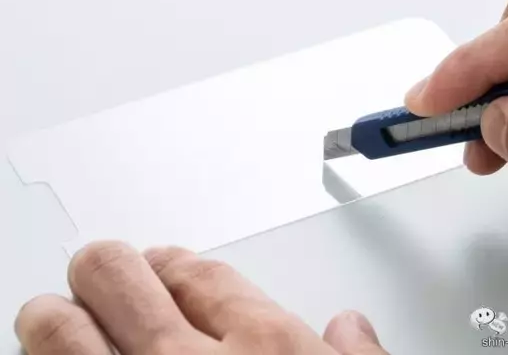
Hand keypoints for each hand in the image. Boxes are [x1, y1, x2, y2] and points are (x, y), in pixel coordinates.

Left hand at [15, 241, 387, 354]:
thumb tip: (351, 328)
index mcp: (266, 348)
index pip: (199, 273)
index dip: (172, 262)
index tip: (161, 262)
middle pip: (117, 276)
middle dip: (105, 270)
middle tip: (103, 275)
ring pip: (57, 330)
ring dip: (55, 318)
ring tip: (56, 314)